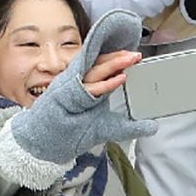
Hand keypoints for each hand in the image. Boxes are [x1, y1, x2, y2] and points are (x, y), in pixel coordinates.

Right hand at [5, 10, 154, 168]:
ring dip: (113, 64)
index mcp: (84, 85)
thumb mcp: (106, 127)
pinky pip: (89, 89)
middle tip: (136, 54)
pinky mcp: (67, 97)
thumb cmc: (71, 130)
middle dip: (118, 58)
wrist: (43, 141)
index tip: (132, 55)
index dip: (116, 59)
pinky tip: (119, 79)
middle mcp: (77, 82)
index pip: (100, 66)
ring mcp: (71, 88)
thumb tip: (152, 126)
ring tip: (130, 59)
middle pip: (99, 65)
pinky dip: (105, 84)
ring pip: (94, 72)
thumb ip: (128, 126)